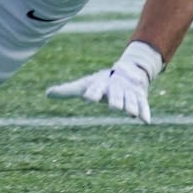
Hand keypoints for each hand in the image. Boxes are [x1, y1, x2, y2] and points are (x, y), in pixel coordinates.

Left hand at [46, 40, 163, 123]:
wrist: (128, 72)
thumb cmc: (101, 83)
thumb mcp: (84, 85)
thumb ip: (67, 90)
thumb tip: (47, 94)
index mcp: (101, 85)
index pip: (95, 89)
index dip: (92, 93)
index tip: (88, 98)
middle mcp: (115, 88)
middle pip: (115, 95)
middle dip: (115, 100)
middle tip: (113, 106)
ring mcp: (129, 92)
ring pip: (130, 100)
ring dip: (130, 106)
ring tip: (130, 113)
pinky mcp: (140, 97)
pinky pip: (143, 105)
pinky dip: (144, 112)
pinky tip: (145, 121)